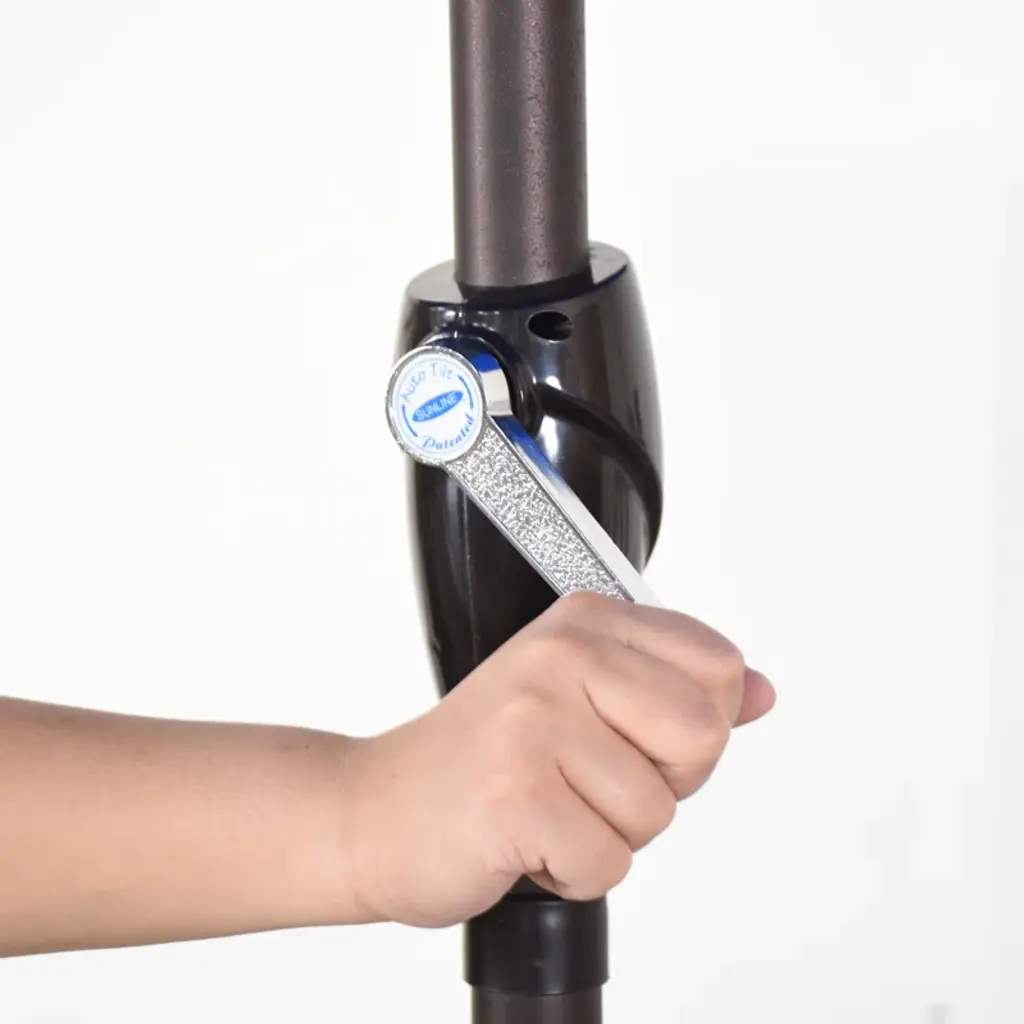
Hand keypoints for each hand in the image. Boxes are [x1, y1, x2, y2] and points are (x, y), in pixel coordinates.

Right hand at [342, 591, 775, 927]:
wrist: (381, 810)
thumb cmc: (482, 756)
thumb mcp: (582, 695)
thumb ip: (675, 689)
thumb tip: (758, 692)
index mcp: (585, 621)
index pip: (718, 668)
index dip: (689, 725)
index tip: (629, 734)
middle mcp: (561, 656)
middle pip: (703, 736)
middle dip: (659, 782)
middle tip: (586, 778)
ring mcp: (535, 721)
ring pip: (657, 812)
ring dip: (608, 833)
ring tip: (546, 804)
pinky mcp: (515, 794)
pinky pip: (609, 864)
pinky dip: (573, 873)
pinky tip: (526, 838)